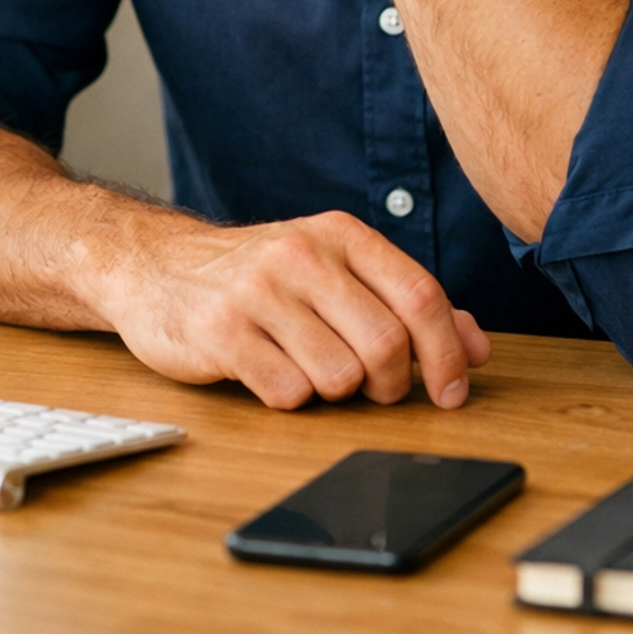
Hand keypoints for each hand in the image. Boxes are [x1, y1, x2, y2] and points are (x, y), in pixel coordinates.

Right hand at [93, 204, 490, 409]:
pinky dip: (290, 398)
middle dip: (390, 384)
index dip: (448, 354)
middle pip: (387, 344)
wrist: (156, 265)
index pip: (421, 296)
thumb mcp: (333, 268)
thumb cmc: (259, 275)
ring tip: (312, 371)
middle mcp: (302, 255)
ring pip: (339, 376)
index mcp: (341, 235)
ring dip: (336, 392)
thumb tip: (476, 346)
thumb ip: (404, 301)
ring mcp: (258, 292)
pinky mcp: (220, 333)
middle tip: (373, 389)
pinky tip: (272, 373)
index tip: (452, 393)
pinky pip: (287, 393)